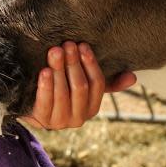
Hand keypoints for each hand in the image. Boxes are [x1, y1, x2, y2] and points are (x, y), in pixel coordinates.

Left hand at [21, 42, 135, 129]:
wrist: (32, 106)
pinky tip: (44, 71)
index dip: (90, 64)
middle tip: (67, 45)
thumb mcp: (82, 85)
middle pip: (79, 87)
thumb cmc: (62, 90)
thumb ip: (106, 81)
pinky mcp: (41, 120)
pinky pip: (45, 102)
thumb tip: (133, 77)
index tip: (82, 45)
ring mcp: (60, 121)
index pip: (97, 84)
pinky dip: (45, 86)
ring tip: (55, 51)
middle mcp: (78, 118)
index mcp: (92, 107)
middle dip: (73, 64)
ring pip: (62, 94)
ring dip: (59, 70)